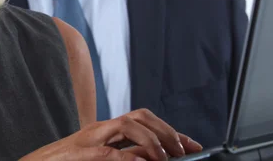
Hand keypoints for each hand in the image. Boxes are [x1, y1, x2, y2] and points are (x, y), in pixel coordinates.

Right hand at [20, 108, 202, 159]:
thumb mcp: (97, 157)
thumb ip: (122, 155)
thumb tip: (147, 159)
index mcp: (105, 131)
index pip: (143, 120)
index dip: (170, 130)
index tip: (191, 145)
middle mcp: (100, 129)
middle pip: (140, 116)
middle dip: (167, 131)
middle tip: (185, 151)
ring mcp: (89, 140)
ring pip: (127, 126)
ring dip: (152, 141)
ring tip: (166, 158)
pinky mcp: (80, 156)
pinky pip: (108, 153)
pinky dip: (128, 158)